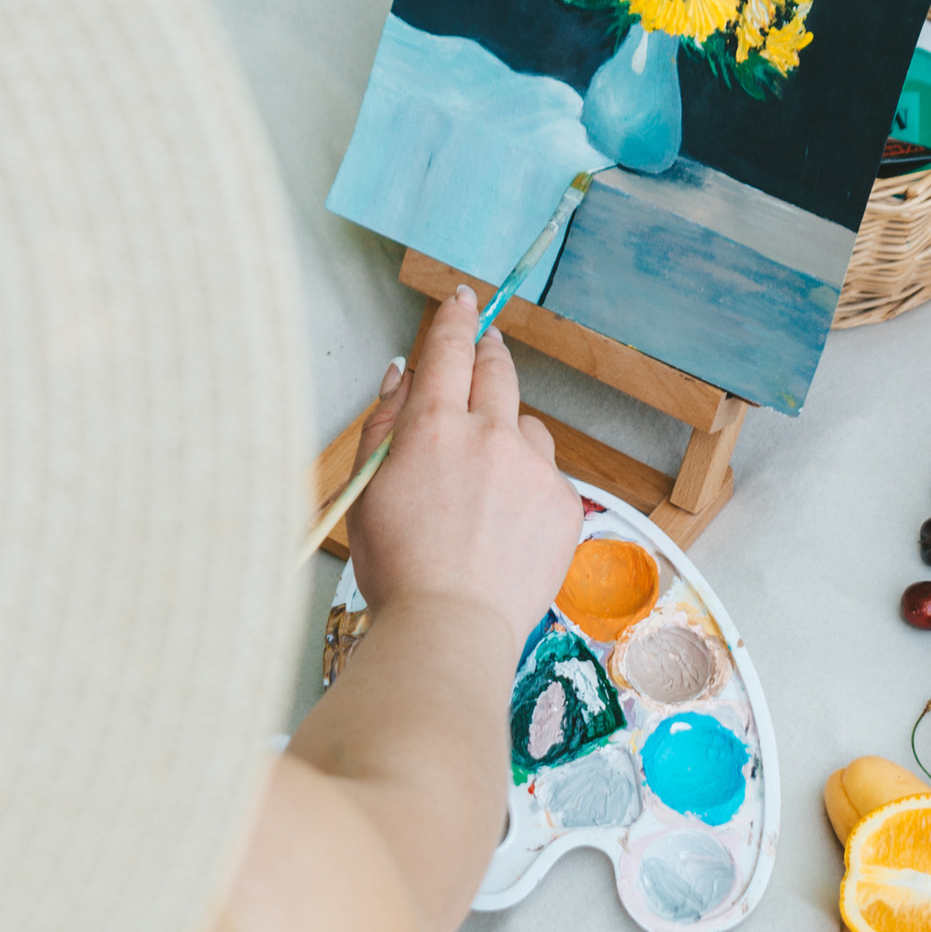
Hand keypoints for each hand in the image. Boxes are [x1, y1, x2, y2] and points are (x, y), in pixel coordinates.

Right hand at [346, 290, 581, 655]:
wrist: (451, 630)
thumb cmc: (398, 569)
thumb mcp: (366, 491)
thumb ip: (384, 425)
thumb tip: (401, 375)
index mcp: (434, 428)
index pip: (449, 350)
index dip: (456, 319)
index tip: (463, 301)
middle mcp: (491, 437)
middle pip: (499, 371)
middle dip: (490, 354)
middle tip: (485, 349)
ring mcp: (534, 470)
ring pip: (527, 428)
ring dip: (508, 434)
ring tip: (483, 481)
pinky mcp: (564, 504)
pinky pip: (547, 475)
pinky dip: (528, 485)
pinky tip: (504, 523)